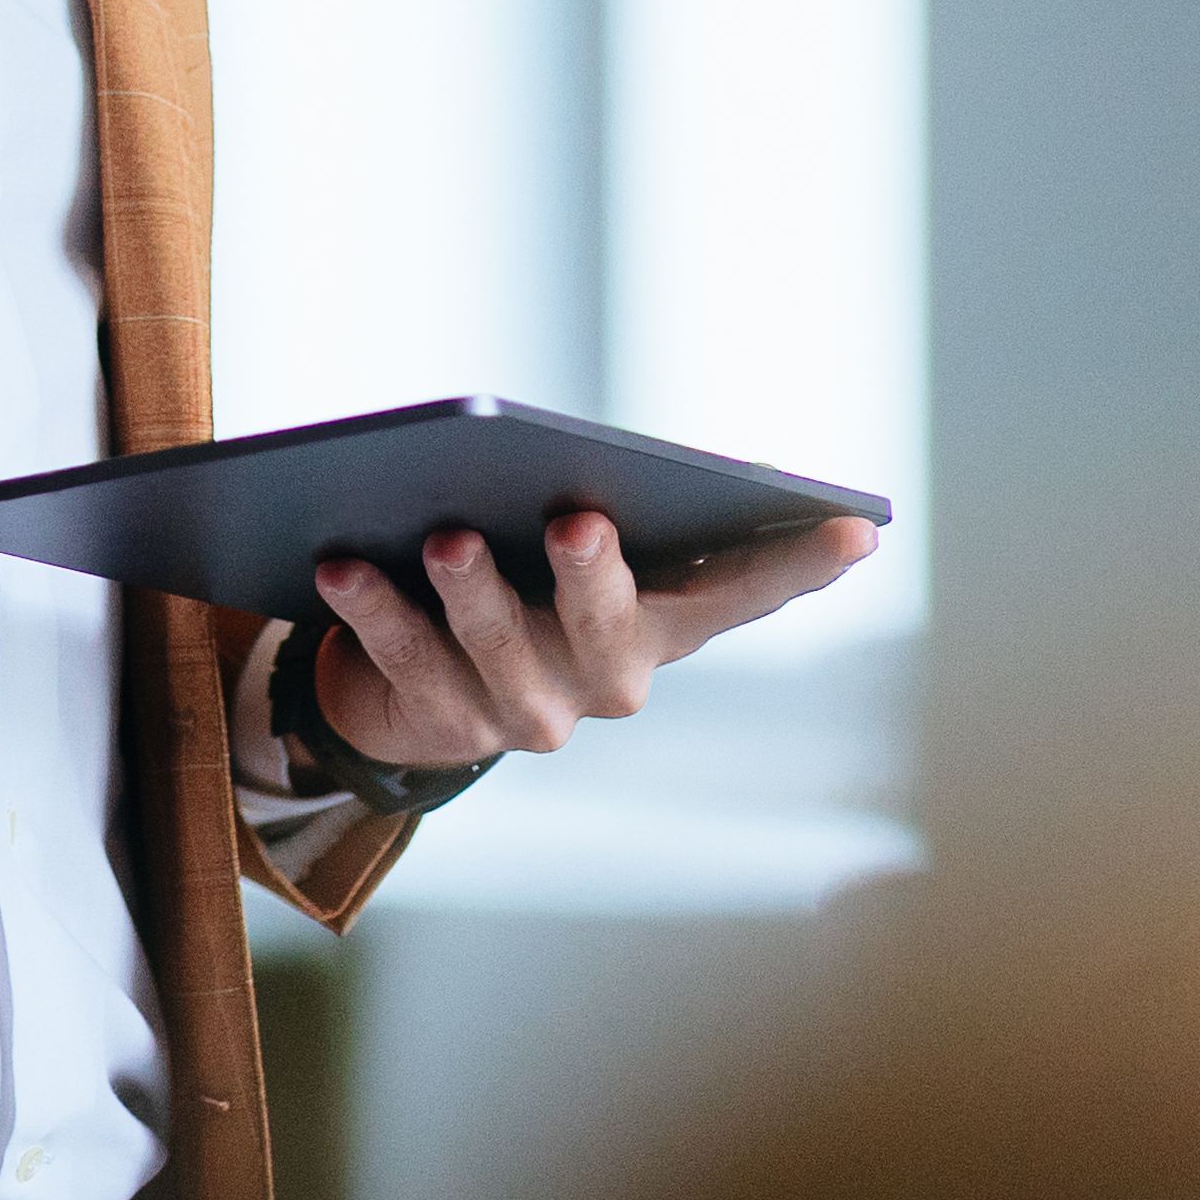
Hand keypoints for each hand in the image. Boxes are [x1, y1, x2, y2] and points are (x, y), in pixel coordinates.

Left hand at [287, 507, 883, 770]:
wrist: (415, 688)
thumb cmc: (520, 578)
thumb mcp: (568, 546)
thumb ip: (594, 509)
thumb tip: (574, 472)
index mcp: (662, 624)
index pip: (747, 594)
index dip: (802, 565)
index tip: (858, 527)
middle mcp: (608, 680)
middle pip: (607, 630)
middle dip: (592, 577)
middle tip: (576, 519)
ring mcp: (528, 715)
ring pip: (496, 653)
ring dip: (469, 593)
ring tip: (442, 535)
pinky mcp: (444, 727)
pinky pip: (405, 665)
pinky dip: (374, 611)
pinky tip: (342, 563)